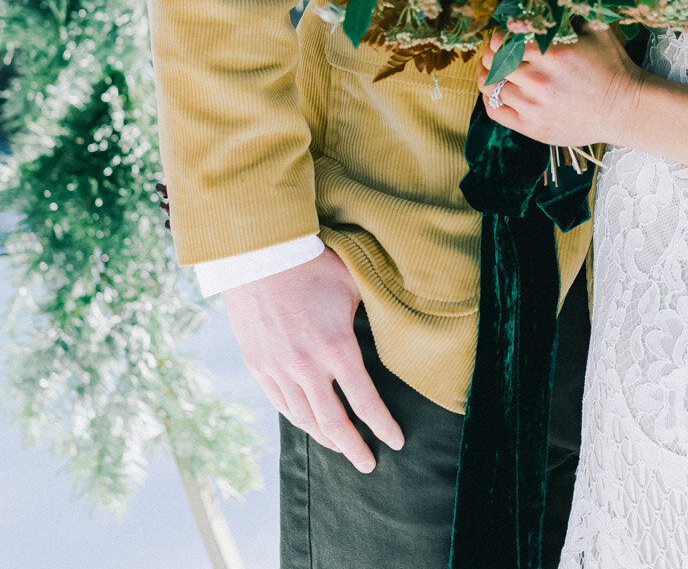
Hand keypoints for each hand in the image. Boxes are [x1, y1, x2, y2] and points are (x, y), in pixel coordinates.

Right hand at [224, 246, 403, 470]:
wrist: (260, 256)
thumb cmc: (312, 265)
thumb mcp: (353, 284)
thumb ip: (370, 312)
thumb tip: (393, 320)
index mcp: (337, 347)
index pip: (365, 401)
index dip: (382, 426)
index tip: (396, 441)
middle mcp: (307, 367)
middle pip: (334, 423)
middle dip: (355, 449)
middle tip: (368, 464)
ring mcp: (279, 370)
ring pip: (305, 419)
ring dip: (326, 439)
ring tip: (342, 448)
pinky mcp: (259, 366)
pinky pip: (281, 405)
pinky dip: (299, 421)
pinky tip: (310, 425)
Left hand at [478, 25, 641, 147]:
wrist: (625, 108)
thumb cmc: (611, 68)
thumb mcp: (596, 31)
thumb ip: (570, 14)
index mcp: (551, 54)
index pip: (502, 41)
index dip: (497, 35)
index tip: (502, 35)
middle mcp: (538, 81)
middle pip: (492, 62)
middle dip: (490, 53)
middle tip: (496, 51)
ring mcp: (533, 107)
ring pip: (491, 87)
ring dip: (489, 75)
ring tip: (494, 70)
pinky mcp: (532, 128)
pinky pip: (495, 112)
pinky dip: (490, 99)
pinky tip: (498, 92)